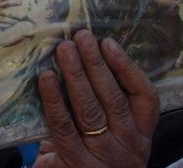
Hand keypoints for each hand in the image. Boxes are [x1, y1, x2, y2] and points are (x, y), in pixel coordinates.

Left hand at [36, 30, 158, 167]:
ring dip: (75, 74)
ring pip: (89, 108)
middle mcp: (127, 146)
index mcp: (139, 133)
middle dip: (96, 63)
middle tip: (80, 36)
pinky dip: (53, 97)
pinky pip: (62, 124)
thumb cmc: (89, 150)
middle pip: (113, 98)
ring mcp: (102, 156)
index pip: (145, 97)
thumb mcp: (109, 130)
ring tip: (63, 48)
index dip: (127, 67)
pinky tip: (46, 77)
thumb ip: (103, 100)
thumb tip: (81, 51)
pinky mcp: (75, 162)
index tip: (108, 43)